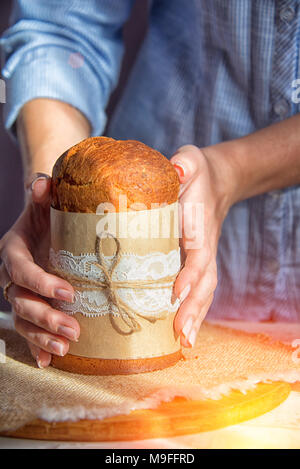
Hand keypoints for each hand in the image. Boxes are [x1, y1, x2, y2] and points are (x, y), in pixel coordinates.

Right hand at [0, 175, 79, 367]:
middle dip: (46, 317)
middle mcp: (11, 276)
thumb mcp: (45, 203)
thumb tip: (42, 183)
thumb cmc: (47, 216)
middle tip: (73, 329)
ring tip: (66, 348)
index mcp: (13, 250)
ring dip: (43, 337)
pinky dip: (36, 347)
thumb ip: (43, 193)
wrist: (45, 228)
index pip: (21, 270)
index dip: (40, 283)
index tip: (68, 293)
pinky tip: (48, 361)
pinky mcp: (28, 308)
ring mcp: (18, 294)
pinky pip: (27, 332)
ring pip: (23, 321)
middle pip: (21, 301)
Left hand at [171, 145, 234, 347]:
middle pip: (205, 283)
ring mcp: (202, 258)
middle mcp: (204, 248)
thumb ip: (184, 165)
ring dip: (196, 317)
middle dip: (194, 309)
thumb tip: (174, 170)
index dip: (189, 274)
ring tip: (185, 342)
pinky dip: (193, 310)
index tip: (176, 293)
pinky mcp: (196, 262)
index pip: (198, 255)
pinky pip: (198, 289)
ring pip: (204, 292)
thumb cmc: (197, 173)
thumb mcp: (190, 162)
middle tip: (181, 335)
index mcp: (200, 227)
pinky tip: (182, 330)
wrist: (216, 181)